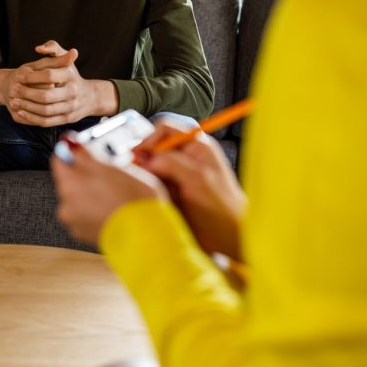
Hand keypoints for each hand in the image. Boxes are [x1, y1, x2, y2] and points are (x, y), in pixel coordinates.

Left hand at [0, 40, 118, 124]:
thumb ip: (53, 48)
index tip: (20, 76)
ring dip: (27, 107)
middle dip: (27, 94)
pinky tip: (21, 112)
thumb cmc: (71, 76)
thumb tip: (38, 48)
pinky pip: (47, 121)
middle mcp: (73, 92)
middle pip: (46, 96)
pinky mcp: (67, 119)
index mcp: (71, 76)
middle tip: (14, 91)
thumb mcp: (65, 60)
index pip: (49, 76)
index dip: (32, 77)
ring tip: (14, 102)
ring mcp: (71, 107)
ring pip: (45, 110)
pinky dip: (32, 117)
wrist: (90, 97)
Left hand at [51, 143, 167, 245]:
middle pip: (71, 180)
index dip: (75, 152)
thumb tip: (69, 142)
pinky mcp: (85, 235)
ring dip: (93, 193)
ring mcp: (75, 222)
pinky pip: (87, 214)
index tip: (89, 151)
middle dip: (88, 175)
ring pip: (80, 198)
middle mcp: (65, 205)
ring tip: (117, 194)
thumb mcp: (112, 167)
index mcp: (70, 184)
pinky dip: (97, 209)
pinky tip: (115, 209)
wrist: (147, 237)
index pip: (60, 159)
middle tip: (112, 174)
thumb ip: (86, 155)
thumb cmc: (133, 200)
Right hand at [134, 121, 245, 259]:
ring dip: (147, 177)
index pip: (165, 129)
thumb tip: (147, 159)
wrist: (229, 236)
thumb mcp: (197, 179)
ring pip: (152, 167)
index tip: (137, 157)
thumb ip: (172, 163)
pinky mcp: (173, 191)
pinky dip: (150, 190)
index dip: (149, 140)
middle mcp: (187, 156)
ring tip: (148, 190)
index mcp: (196, 145)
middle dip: (145, 160)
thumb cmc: (221, 207)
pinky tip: (153, 200)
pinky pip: (154, 184)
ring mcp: (179, 174)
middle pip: (155, 148)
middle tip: (139, 176)